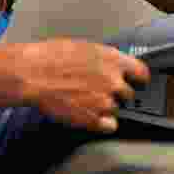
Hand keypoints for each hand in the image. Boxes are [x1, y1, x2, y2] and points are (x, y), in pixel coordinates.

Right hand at [5, 39, 150, 132]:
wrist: (32, 75)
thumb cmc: (51, 58)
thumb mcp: (86, 48)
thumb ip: (106, 59)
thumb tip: (113, 65)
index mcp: (114, 60)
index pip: (142, 72)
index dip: (139, 78)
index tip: (137, 82)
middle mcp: (114, 81)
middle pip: (129, 93)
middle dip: (117, 93)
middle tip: (100, 92)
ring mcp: (105, 101)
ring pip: (116, 109)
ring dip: (106, 107)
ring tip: (86, 101)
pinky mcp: (92, 118)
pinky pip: (110, 125)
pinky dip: (103, 123)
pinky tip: (92, 117)